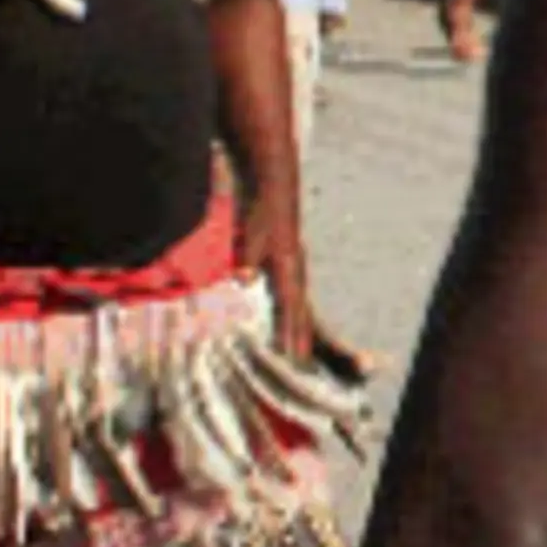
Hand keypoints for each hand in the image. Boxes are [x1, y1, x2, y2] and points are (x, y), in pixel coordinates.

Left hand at [236, 187, 316, 362]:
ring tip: (297, 349)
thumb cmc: (262, 207)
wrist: (272, 183)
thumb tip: (245, 279)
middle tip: (301, 364)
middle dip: (300, 337)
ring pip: (297, 303)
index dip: (291, 332)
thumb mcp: (253, 232)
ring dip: (297, 326)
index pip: (291, 306)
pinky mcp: (283, 261)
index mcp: (287, 266)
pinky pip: (288, 294)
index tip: (293, 356)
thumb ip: (249, 257)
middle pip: (300, 310)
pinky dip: (288, 311)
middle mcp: (294, 269)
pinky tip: (282, 318)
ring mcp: (291, 265)